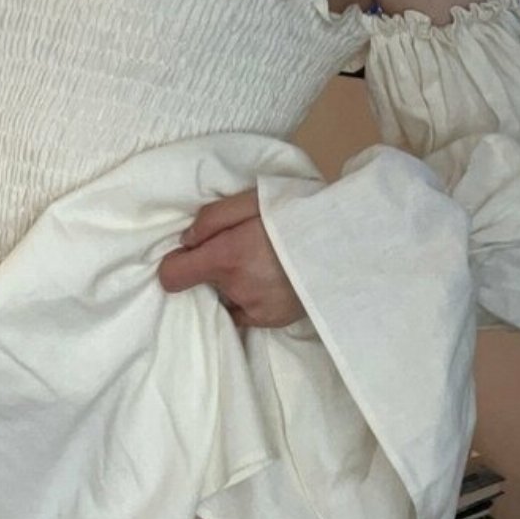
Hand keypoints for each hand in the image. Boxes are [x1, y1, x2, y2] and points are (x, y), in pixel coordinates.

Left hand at [157, 188, 306, 329]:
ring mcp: (255, 309)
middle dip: (214, 267)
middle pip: (204, 283)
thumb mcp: (253, 197)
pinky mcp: (271, 321)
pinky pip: (245, 312)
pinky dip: (250, 298)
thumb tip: (186, 240)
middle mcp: (237, 289)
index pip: (172, 277)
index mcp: (227, 256)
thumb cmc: (298, 210)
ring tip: (264, 262)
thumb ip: (212, 218)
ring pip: (226, 296)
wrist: (347, 242)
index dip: (175, 263)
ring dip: (236, 282)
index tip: (189, 253)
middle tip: (244, 246)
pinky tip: (271, 280)